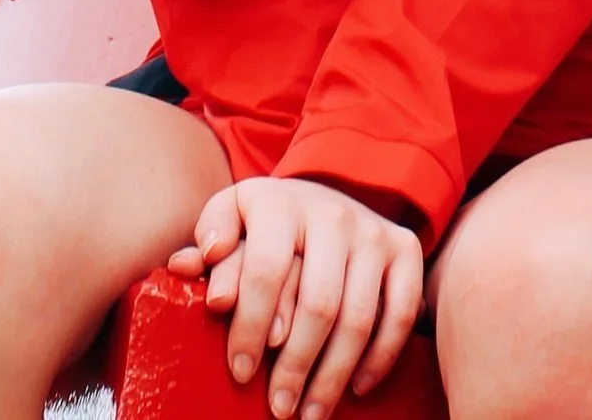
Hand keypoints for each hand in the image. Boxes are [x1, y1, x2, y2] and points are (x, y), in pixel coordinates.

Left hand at [168, 172, 424, 412]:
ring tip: (310, 413)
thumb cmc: (264, 224)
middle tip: (278, 407)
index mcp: (281, 202)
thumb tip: (187, 265)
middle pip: (318, 303)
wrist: (321, 194)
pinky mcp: (405, 249)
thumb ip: (210, 240)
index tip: (239, 372)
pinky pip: (402, 313)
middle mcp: (332, 212)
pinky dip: (381, 358)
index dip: (250, 327)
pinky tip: (356, 388)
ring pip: (358, 317)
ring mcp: (372, 230)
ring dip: (333, 376)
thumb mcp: (231, 219)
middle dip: (296, 366)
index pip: (265, 270)